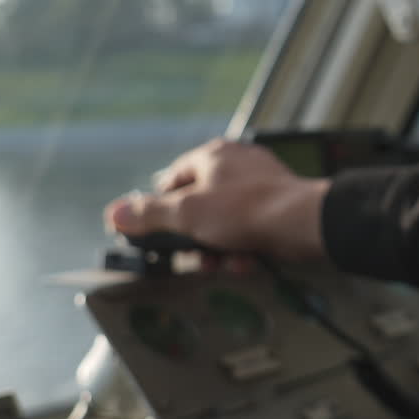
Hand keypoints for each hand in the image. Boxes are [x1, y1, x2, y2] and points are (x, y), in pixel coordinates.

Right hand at [104, 138, 331, 262]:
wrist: (302, 223)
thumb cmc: (247, 209)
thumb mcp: (187, 213)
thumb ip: (149, 215)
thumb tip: (115, 213)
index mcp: (213, 156)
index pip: (172, 179)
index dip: (159, 207)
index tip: (150, 231)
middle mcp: (236, 165)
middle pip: (198, 206)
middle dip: (194, 238)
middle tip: (193, 255)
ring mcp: (258, 185)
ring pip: (224, 223)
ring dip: (218, 249)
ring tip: (223, 262)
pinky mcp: (276, 207)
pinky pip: (248, 230)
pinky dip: (243, 247)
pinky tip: (245, 261)